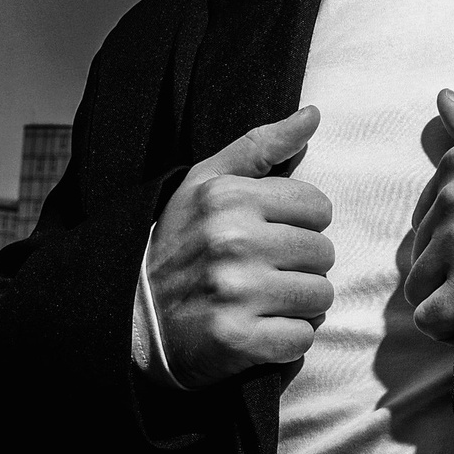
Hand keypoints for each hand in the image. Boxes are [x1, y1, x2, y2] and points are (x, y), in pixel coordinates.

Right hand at [146, 108, 334, 384]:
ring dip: (300, 304)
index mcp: (228, 198)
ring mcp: (235, 293)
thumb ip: (260, 146)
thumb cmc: (178, 242)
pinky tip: (259, 329)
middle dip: (301, 265)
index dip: (300, 224)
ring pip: (320, 296)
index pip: (318, 207)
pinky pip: (302, 338)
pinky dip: (288, 339)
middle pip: (323, 253)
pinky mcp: (236, 339)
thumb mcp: (205, 183)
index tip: (271, 235)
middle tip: (265, 272)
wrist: (130, 316)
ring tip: (264, 300)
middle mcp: (232, 242)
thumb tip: (313, 114)